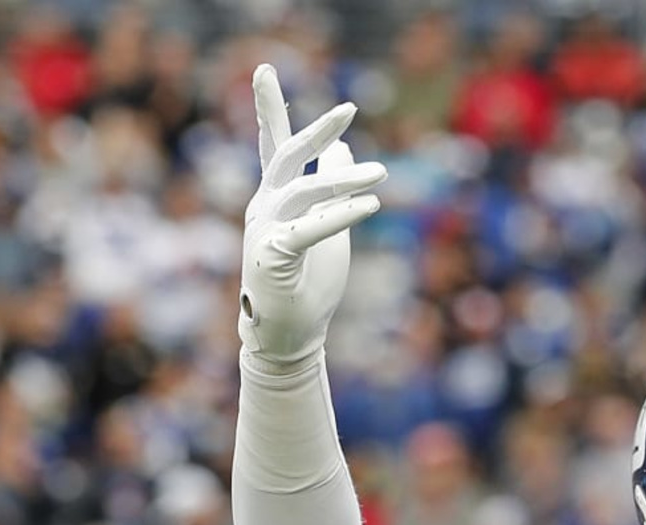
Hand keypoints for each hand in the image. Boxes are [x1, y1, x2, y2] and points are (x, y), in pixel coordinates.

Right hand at [239, 63, 385, 369]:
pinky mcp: (272, 255)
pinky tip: (370, 205)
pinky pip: (309, 229)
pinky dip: (340, 216)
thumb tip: (343, 148)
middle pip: (286, 157)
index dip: (269, 109)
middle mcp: (263, 206)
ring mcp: (263, 229)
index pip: (273, 147)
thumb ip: (332, 188)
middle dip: (316, 131)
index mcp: (273, 198)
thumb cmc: (308, 282)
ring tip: (381, 174)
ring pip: (304, 192)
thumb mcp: (327, 226)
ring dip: (345, 181)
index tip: (265, 69)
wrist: (290, 333)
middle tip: (348, 110)